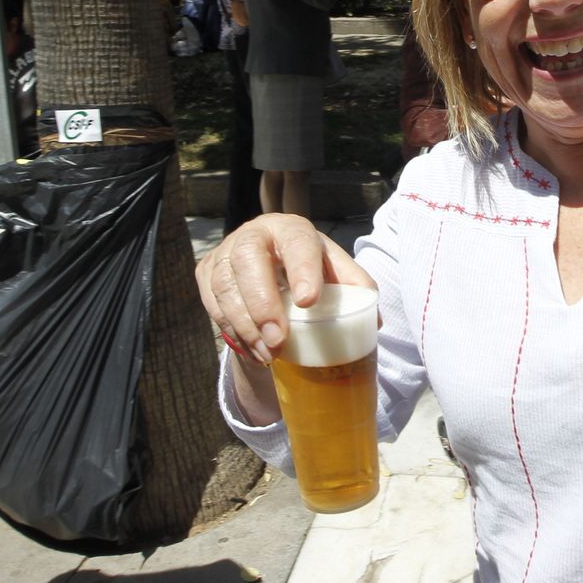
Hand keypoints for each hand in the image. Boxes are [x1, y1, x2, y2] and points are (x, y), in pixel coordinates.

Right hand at [196, 214, 373, 365]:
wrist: (270, 267)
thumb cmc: (308, 270)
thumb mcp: (333, 272)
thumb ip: (355, 288)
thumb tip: (374, 322)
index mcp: (292, 229)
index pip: (297, 241)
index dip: (302, 269)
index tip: (308, 301)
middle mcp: (255, 233)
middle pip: (249, 260)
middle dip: (262, 303)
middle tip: (278, 339)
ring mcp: (226, 250)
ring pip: (226, 284)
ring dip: (245, 324)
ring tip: (268, 354)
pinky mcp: (207, 271)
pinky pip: (211, 301)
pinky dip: (230, 329)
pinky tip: (251, 348)